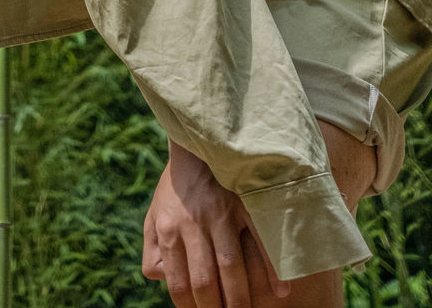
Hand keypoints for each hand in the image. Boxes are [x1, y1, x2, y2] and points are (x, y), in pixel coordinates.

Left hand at [143, 141, 289, 306]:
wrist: (198, 140)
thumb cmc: (177, 184)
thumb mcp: (154, 212)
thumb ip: (153, 247)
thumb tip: (159, 277)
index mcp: (168, 227)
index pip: (179, 282)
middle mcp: (192, 221)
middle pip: (206, 281)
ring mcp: (220, 212)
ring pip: (232, 267)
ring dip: (242, 298)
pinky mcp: (244, 201)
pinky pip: (260, 240)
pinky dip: (271, 269)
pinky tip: (279, 292)